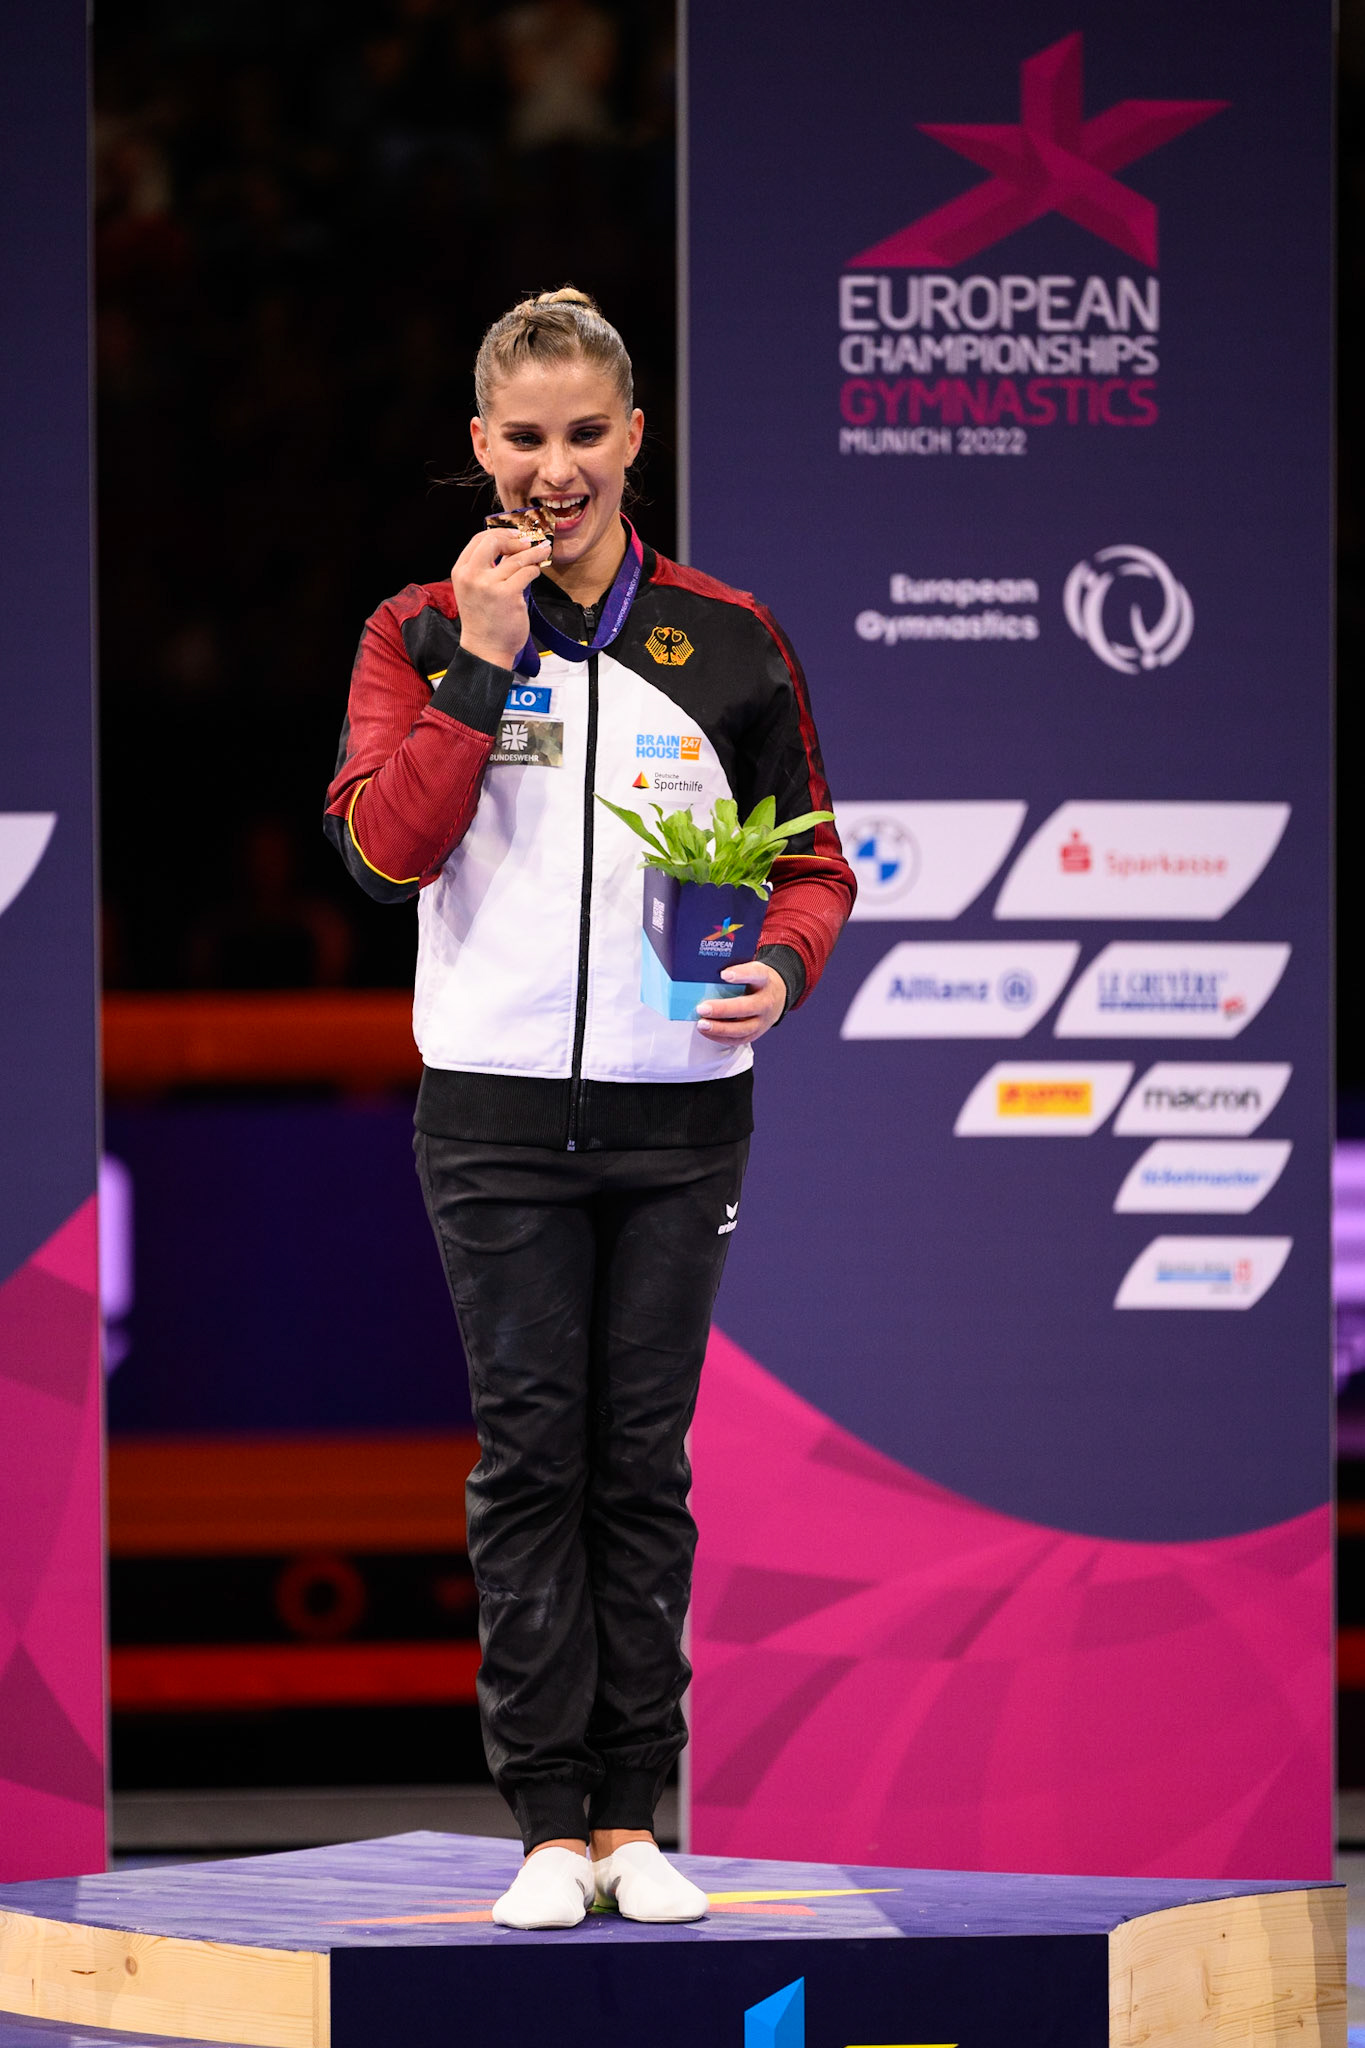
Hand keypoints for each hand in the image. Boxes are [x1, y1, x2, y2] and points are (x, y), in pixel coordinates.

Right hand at [450, 526, 551, 669]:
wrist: (485, 648)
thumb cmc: (483, 620)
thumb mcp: (474, 590)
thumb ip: (486, 569)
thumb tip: (511, 547)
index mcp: (461, 572)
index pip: (478, 540)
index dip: (499, 533)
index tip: (513, 535)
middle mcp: (472, 576)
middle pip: (494, 540)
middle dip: (514, 538)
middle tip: (527, 542)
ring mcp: (489, 585)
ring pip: (516, 558)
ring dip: (533, 553)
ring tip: (543, 551)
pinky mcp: (508, 595)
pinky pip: (527, 572)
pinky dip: (535, 570)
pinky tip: (537, 571)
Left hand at [695, 960, 786, 1043]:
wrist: (777, 997)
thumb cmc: (756, 982)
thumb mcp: (751, 970)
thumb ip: (735, 972)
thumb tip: (706, 976)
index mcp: (764, 979)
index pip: (756, 974)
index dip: (741, 974)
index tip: (724, 974)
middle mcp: (766, 1001)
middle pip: (747, 1007)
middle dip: (723, 1009)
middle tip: (702, 1008)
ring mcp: (763, 1020)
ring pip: (742, 1028)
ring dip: (720, 1028)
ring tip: (701, 1024)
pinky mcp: (756, 1033)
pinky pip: (738, 1039)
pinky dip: (720, 1037)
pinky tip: (706, 1031)